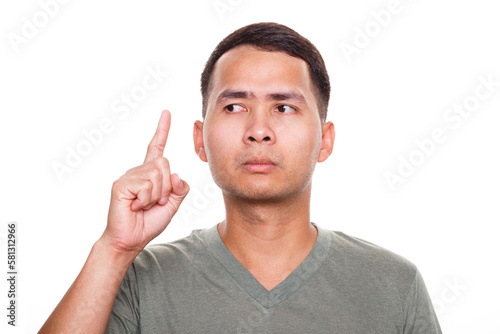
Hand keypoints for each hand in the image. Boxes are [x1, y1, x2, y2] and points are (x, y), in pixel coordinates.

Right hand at [102, 110, 188, 253]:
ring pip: (157, 175)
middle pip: (165, 164)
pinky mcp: (121, 184)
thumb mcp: (172, 205)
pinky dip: (146, 199)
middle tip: (154, 203)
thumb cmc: (149, 222)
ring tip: (143, 205)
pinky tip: (135, 206)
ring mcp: (128, 176)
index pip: (157, 148)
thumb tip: (176, 174)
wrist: (131, 240)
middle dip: (166, 188)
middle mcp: (138, 171)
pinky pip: (146, 185)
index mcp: (150, 174)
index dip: (162, 130)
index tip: (166, 112)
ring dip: (156, 196)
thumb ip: (180, 189)